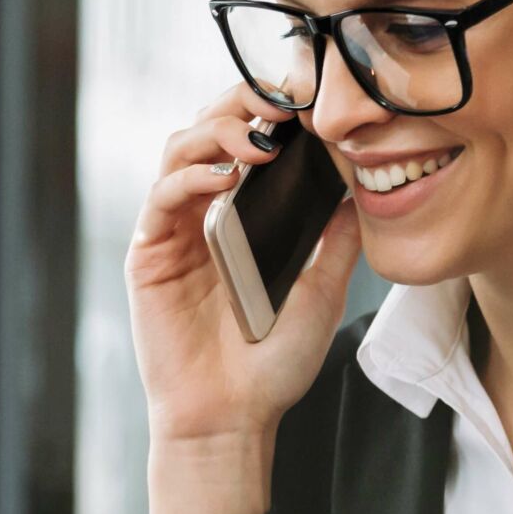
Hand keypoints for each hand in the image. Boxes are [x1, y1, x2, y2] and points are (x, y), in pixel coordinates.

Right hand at [128, 84, 360, 513]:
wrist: (233, 418)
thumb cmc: (272, 365)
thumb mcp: (322, 290)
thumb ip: (335, 238)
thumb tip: (363, 183)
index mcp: (243, 215)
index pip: (249, 138)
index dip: (272, 108)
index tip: (312, 96)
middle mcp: (204, 213)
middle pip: (209, 128)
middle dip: (242, 101)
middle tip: (283, 99)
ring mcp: (173, 230)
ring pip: (180, 149)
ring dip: (217, 131)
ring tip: (258, 140)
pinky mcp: (149, 254)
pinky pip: (162, 198)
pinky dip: (190, 177)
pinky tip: (223, 180)